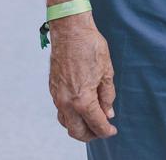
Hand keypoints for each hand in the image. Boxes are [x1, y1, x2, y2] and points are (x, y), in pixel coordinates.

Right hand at [48, 12, 117, 142]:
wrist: (70, 30)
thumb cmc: (90, 47)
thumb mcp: (106, 71)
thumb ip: (107, 95)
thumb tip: (108, 113)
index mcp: (83, 99)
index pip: (96, 124)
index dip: (106, 130)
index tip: (112, 131)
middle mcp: (67, 102)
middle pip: (76, 131)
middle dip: (90, 135)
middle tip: (102, 130)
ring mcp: (57, 96)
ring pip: (66, 122)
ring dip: (78, 127)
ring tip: (92, 121)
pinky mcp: (53, 89)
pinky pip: (60, 110)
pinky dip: (70, 115)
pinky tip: (80, 109)